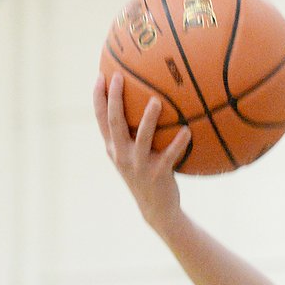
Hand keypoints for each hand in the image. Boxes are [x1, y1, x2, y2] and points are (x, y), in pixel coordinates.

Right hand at [92, 72, 191, 232]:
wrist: (156, 209)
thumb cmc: (146, 174)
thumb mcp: (131, 155)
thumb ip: (130, 133)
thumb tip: (142, 100)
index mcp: (113, 148)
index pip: (100, 119)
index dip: (98, 98)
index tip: (100, 75)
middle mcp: (122, 155)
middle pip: (115, 123)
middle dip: (114, 98)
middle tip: (119, 77)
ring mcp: (139, 165)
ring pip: (142, 138)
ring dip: (149, 119)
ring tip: (156, 101)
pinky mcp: (158, 174)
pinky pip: (169, 155)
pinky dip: (178, 143)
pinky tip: (187, 130)